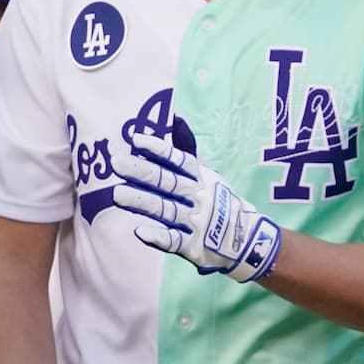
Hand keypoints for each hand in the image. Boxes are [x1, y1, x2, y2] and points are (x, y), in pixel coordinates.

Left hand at [112, 131, 281, 282]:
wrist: (248, 239)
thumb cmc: (217, 200)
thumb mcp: (205, 172)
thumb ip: (186, 148)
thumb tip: (176, 118)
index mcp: (200, 177)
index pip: (179, 160)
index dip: (159, 150)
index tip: (135, 139)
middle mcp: (197, 196)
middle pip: (168, 183)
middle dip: (142, 173)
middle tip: (115, 163)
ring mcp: (196, 221)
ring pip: (166, 210)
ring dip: (143, 202)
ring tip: (117, 195)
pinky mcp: (193, 246)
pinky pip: (175, 241)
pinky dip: (159, 237)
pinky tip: (141, 232)